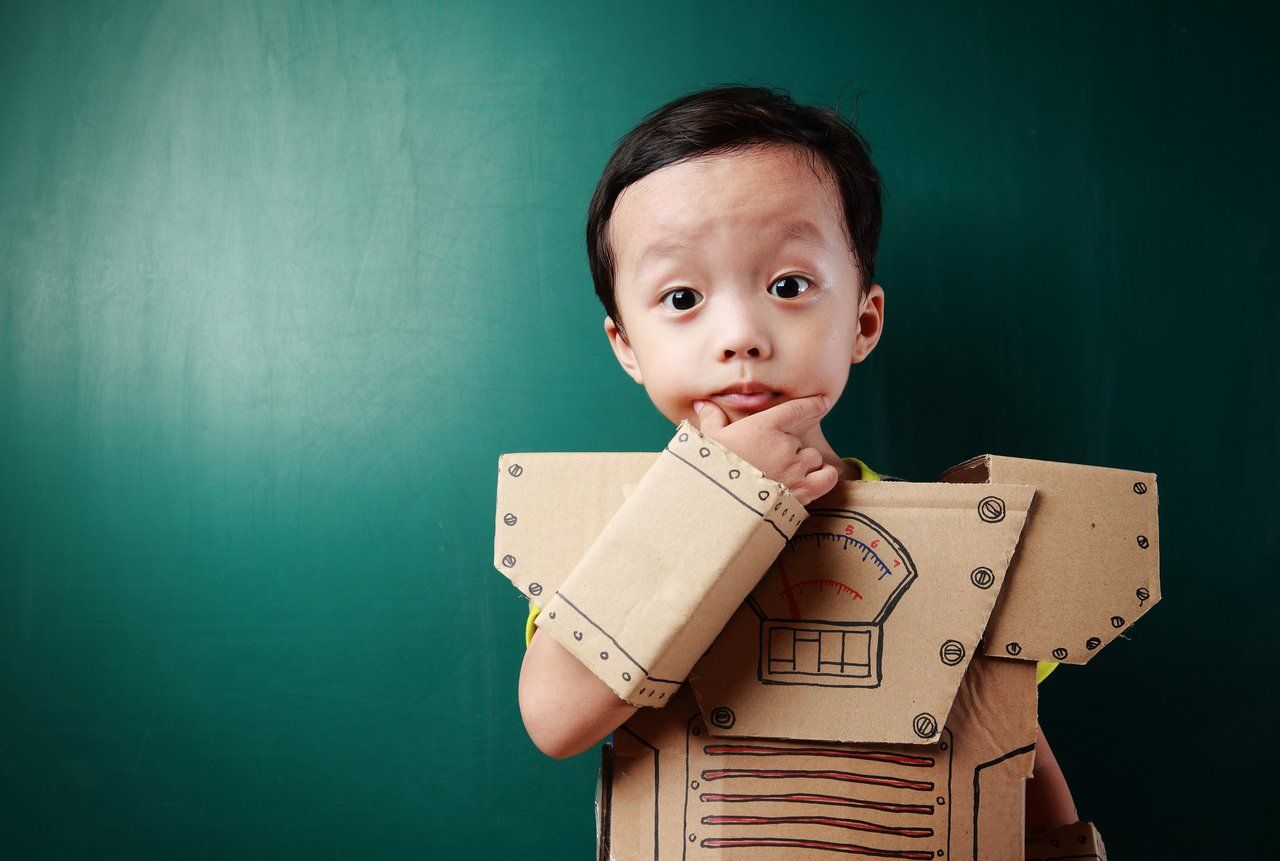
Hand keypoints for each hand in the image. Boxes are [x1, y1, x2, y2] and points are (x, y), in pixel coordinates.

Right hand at [691, 395, 839, 506]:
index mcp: (764, 427)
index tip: (823, 401)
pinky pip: (827, 477)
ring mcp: (795, 468)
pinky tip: (810, 481)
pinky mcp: (803, 491)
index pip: (797, 409)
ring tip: (786, 474)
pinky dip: (822, 477)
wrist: (718, 505)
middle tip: (770, 462)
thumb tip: (702, 403)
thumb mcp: (707, 441)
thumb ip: (711, 419)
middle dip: (789, 449)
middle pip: (800, 441)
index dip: (813, 404)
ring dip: (804, 464)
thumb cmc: (711, 469)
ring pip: (813, 458)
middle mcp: (784, 445)